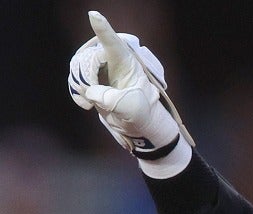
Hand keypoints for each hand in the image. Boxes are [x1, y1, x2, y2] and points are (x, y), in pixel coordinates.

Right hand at [68, 11, 192, 158]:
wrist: (135, 122)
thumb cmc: (140, 111)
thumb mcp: (128, 107)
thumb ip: (108, 97)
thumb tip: (89, 91)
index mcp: (127, 62)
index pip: (113, 43)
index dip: (103, 29)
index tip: (93, 14)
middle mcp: (111, 60)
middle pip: (88, 58)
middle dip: (85, 76)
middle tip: (92, 94)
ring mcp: (100, 67)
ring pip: (77, 66)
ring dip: (80, 84)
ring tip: (93, 101)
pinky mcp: (91, 78)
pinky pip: (74, 77)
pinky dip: (76, 90)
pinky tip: (86, 102)